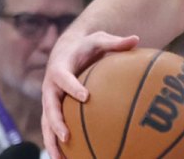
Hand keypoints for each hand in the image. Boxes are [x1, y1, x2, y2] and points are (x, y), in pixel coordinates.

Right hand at [42, 30, 138, 158]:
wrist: (66, 52)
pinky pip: (52, 129)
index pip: (64, 79)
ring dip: (52, 142)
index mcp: (60, 69)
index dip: (73, 87)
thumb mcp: (99, 39)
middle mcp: (50, 88)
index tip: (85, 97)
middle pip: (49, 107)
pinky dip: (57, 145)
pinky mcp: (53, 110)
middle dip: (56, 123)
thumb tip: (137, 38)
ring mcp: (49, 101)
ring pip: (47, 123)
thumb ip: (115, 42)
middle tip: (67, 137)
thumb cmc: (86, 46)